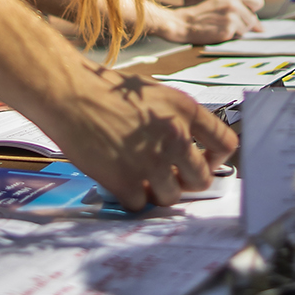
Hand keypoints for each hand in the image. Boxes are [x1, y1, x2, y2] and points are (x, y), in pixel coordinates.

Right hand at [37, 69, 237, 209]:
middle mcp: (175, 137)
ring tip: (139, 176)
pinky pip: (140, 204)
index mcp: (185, 110)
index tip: (203, 161)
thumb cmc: (105, 90)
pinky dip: (130, 197)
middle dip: (186, 182)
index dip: (216, 157)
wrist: (69, 95)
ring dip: (157, 192)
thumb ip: (176, 118)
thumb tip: (189, 146)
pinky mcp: (126, 181)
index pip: (226, 142)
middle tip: (169, 177)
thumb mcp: (153, 92)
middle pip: (202, 179)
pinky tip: (118, 180)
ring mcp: (152, 162)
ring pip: (171, 197)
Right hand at [166, 0, 263, 43]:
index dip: (253, 10)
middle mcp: (234, 3)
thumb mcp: (221, 3)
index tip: (246, 15)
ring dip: (237, 32)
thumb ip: (241, 10)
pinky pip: (237, 37)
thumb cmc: (202, 14)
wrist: (183, 22)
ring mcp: (231, 16)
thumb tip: (261, 28)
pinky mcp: (228, 29)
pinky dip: (230, 37)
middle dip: (244, 24)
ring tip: (221, 27)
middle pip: (253, 19)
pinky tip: (218, 32)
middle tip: (227, 23)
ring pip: (247, 29)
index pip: (258, 1)